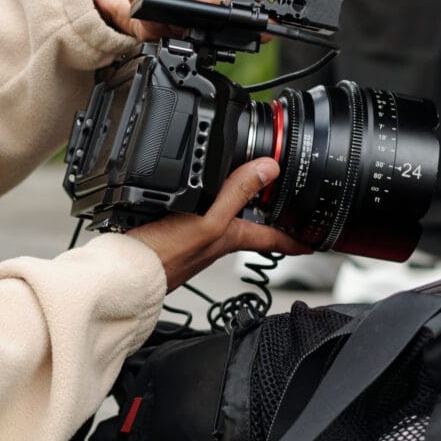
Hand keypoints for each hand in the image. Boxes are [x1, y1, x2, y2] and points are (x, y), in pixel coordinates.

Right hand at [128, 158, 310, 290]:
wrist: (125, 272)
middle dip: (265, 221)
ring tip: (244, 199)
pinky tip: (189, 199)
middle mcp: (213, 240)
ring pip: (222, 223)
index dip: (295, 238)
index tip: (315, 242)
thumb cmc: (164, 256)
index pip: (272, 237)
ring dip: (234, 211)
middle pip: (248, 229)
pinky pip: (194, 219)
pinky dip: (200, 208)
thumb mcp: (208, 219)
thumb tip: (268, 169)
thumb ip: (237, 193)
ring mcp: (191, 241)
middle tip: (281, 213)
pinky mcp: (169, 237)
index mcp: (229, 236)